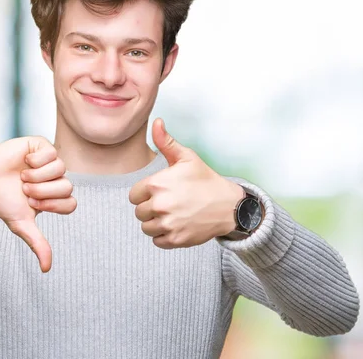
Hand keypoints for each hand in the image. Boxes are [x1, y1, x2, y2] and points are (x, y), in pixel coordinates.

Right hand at [0, 136, 75, 271]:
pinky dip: (35, 160)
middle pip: (67, 187)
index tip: (34, 205)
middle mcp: (55, 179)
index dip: (53, 204)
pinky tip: (24, 161)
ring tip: (22, 177)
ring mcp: (50, 162)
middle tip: (25, 190)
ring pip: (60, 169)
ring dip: (37, 176)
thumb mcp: (20, 224)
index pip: (71, 203)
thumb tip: (46, 269)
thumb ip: (37, 243)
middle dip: (42, 191)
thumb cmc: (2, 200)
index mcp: (54, 197)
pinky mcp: (42, 146)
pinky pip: (51, 153)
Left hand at [129, 118, 243, 248]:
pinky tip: (177, 225)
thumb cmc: (205, 179)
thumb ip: (166, 142)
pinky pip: (157, 241)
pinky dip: (164, 236)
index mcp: (157, 184)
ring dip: (156, 223)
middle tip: (169, 203)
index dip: (145, 194)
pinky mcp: (176, 239)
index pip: (134, 196)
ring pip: (146, 227)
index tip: (160, 192)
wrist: (228, 205)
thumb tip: (156, 122)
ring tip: (173, 214)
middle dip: (150, 209)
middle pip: (139, 213)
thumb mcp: (187, 157)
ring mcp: (168, 224)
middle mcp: (160, 205)